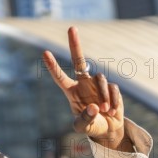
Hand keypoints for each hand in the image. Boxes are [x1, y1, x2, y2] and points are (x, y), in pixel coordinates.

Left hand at [42, 27, 133, 151]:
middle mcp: (83, 84)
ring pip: (101, 79)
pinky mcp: (111, 87)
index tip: (45, 52)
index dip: (53, 66)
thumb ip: (85, 119)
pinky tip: (112, 111)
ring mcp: (97, 84)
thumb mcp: (83, 127)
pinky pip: (113, 88)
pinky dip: (113, 101)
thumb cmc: (91, 126)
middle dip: (75, 44)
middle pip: (79, 60)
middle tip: (71, 28)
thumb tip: (94, 107)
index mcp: (71, 91)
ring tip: (105, 111)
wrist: (108, 129)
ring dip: (103, 96)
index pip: (60, 77)